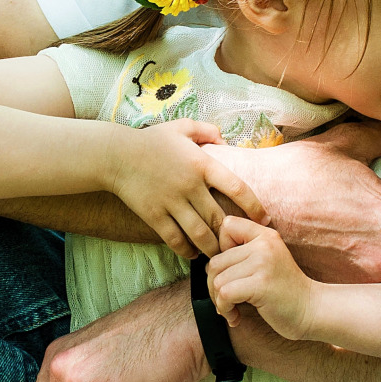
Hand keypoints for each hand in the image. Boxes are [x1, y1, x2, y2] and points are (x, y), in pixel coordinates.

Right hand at [106, 119, 267, 258]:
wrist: (115, 154)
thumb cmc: (151, 141)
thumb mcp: (181, 127)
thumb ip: (206, 130)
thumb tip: (226, 139)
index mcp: (202, 163)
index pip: (238, 187)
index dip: (255, 206)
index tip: (264, 219)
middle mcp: (190, 185)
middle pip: (219, 218)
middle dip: (232, 236)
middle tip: (241, 245)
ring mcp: (171, 202)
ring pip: (200, 234)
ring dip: (212, 248)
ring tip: (218, 254)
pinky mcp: (154, 215)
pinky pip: (175, 240)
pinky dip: (186, 251)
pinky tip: (192, 253)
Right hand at [200, 105, 380, 283]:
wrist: (246, 204)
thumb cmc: (296, 171)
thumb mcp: (348, 145)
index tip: (360, 198)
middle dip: (379, 228)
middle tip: (344, 214)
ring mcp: (368, 276)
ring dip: (366, 249)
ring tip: (333, 231)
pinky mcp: (344, 291)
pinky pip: (359, 280)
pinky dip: (347, 267)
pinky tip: (325, 248)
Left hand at [208, 217, 314, 338]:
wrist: (313, 311)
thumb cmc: (284, 291)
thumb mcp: (267, 261)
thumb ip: (243, 254)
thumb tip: (207, 264)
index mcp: (265, 235)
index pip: (227, 225)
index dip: (220, 248)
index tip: (232, 270)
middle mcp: (264, 244)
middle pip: (215, 260)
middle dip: (214, 285)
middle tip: (226, 300)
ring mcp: (263, 263)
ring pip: (217, 279)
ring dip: (218, 301)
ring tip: (232, 310)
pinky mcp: (261, 284)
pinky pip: (224, 293)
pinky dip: (225, 309)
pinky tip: (236, 317)